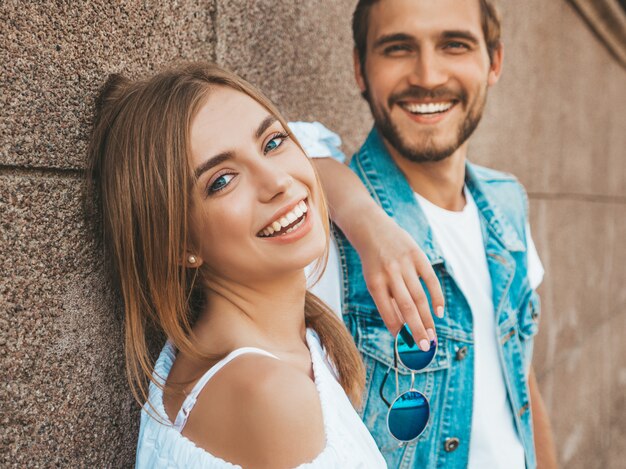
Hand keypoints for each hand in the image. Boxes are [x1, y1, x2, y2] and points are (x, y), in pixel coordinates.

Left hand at [353, 212, 443, 350]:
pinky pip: (431, 280)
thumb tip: (404, 328)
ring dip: (428, 319)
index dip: (398, 330)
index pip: (388, 312)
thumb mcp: (374, 281)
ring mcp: (405, 264)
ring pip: (420, 297)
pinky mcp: (418, 256)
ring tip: (432, 335)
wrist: (373, 229)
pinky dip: (437, 297)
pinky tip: (439, 312)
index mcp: (375, 283)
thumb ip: (388, 301)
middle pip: (407, 307)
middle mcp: (390, 274)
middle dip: (417, 330)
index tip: (406, 345)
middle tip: (425, 347)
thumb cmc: (373, 262)